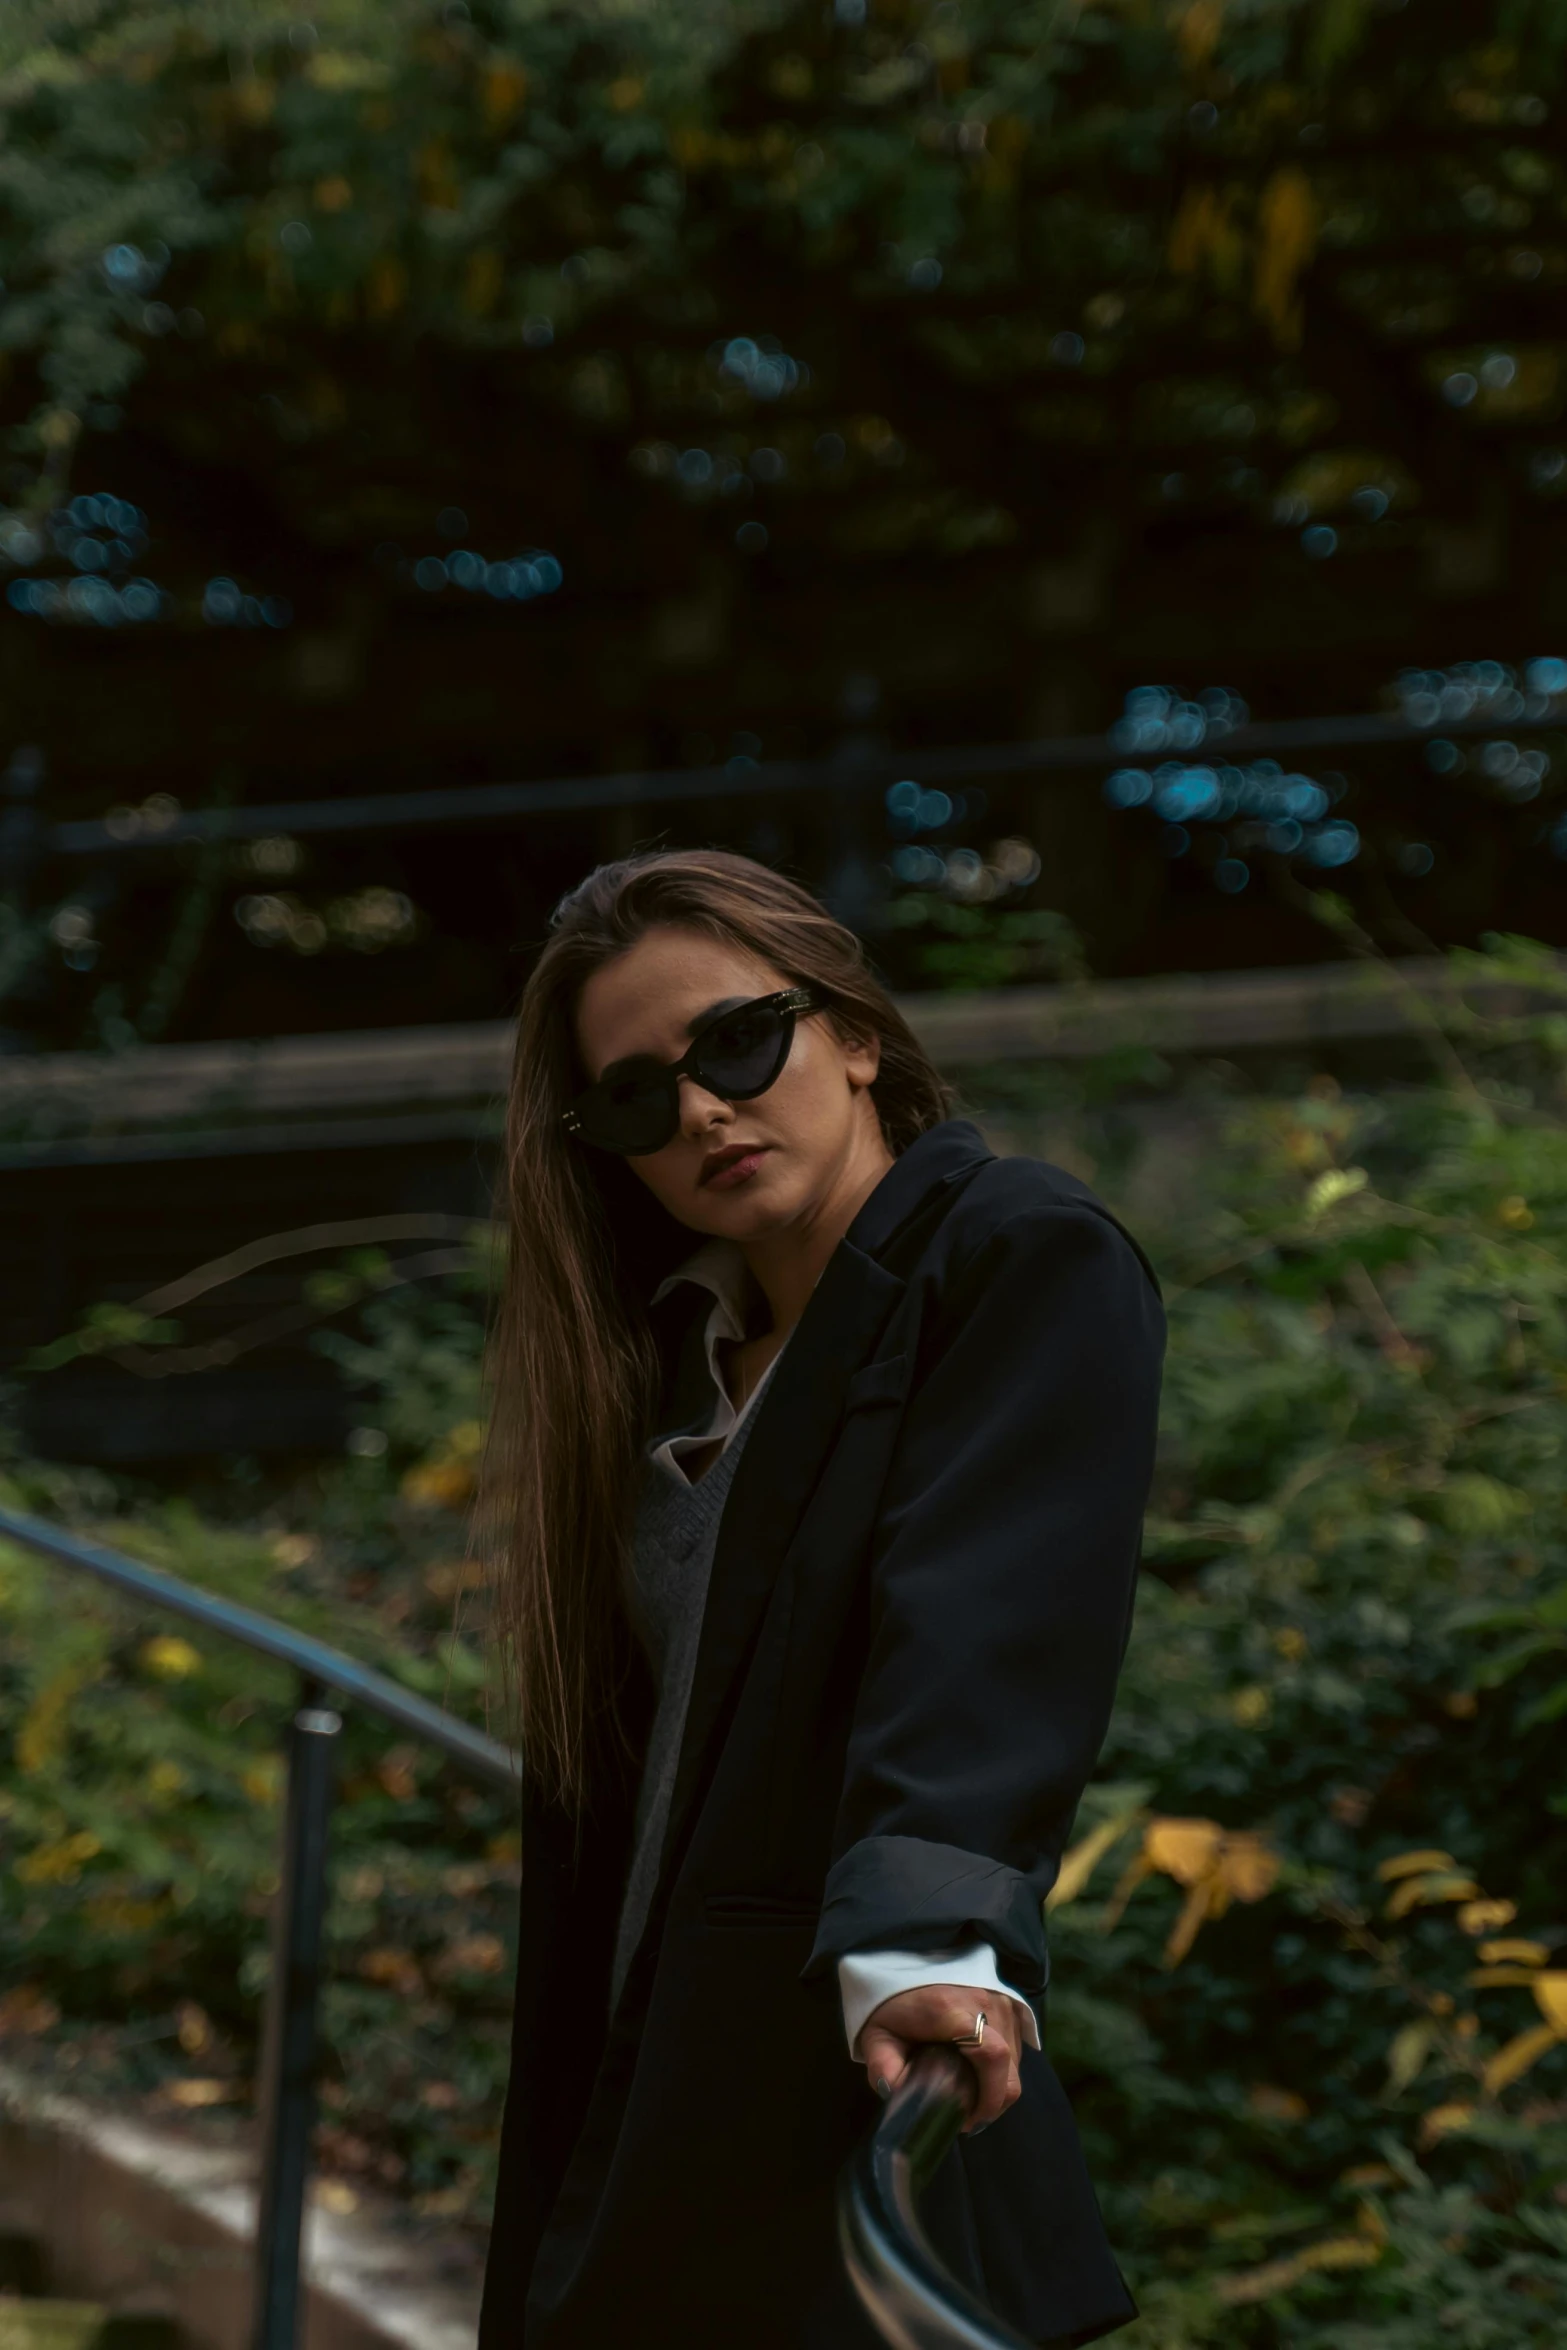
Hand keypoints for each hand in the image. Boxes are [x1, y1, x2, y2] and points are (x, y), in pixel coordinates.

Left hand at [858, 1985, 1023, 2132]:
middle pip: (1009, 2068)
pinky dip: (1003, 2068)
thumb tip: (899, 2099)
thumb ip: (884, 2068)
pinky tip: (979, 2072)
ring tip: (970, 2095)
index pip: (992, 2055)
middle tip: (967, 2117)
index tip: (967, 2120)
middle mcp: (985, 2002)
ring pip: (1015, 2061)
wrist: (907, 1958)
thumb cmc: (891, 1999)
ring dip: (998, 2086)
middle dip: (993, 2102)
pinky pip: (1017, 2046)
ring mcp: (1002, 2000)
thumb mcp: (876, 2035)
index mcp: (951, 2011)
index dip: (988, 2097)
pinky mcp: (1009, 2001)